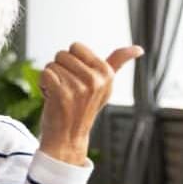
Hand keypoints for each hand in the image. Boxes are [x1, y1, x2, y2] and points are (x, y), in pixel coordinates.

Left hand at [38, 42, 143, 164]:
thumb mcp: (106, 85)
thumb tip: (139, 49)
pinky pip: (44, 74)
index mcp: (106, 73)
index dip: (71, 61)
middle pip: (61, 54)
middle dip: (60, 70)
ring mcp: (79, 87)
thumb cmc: (84, 107)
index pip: (76, 46)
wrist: (68, 136)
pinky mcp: (62, 94)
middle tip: (67, 89)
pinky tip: (51, 98)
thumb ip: (117, 63)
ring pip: (51, 65)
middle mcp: (95, 79)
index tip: (77, 78)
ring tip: (61, 95)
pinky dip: (43, 85)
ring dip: (51, 79)